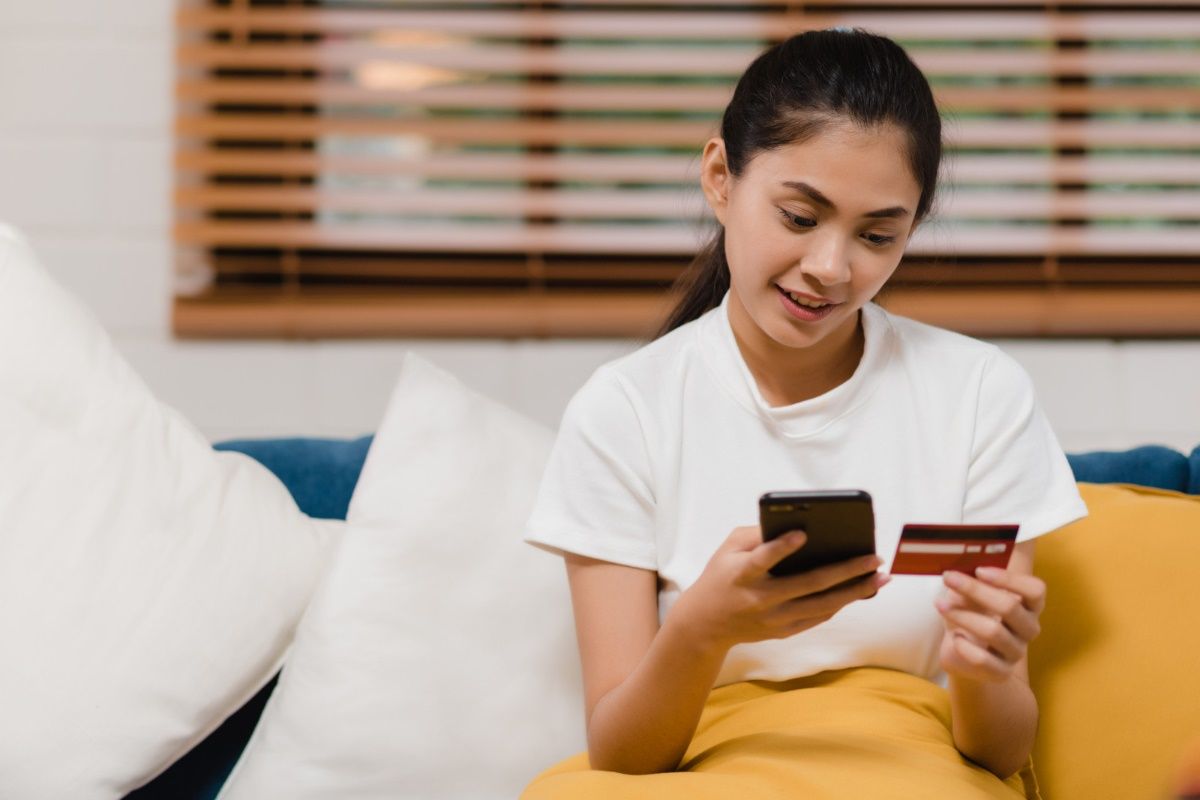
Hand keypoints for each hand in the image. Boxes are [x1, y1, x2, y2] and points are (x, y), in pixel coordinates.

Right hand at [670, 526, 888, 651]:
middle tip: (874, 558)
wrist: (706, 624)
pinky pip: (819, 617)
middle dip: (845, 570)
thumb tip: (794, 523)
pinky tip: (860, 591)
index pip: (762, 560)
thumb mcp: (728, 549)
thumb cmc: (721, 576)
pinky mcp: (783, 631)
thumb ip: (756, 535)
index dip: (780, 548)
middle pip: (808, 585)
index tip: (802, 533)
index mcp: (742, 574)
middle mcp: (760, 599)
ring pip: (822, 605)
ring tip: (881, 577)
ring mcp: (774, 619)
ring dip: (855, 591)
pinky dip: (841, 603)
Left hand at [935, 567, 1045, 682]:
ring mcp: (1016, 652)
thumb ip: (971, 581)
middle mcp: (1028, 628)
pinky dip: (964, 646)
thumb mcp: (969, 594)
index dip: (1010, 579)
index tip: (979, 570)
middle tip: (948, 577)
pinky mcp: (1001, 672)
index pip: (1035, 590)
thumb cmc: (969, 614)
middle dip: (975, 590)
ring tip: (940, 604)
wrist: (961, 653)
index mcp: (1028, 605)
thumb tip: (958, 567)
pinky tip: (955, 637)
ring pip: (993, 631)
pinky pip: (983, 658)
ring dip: (962, 615)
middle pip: (1010, 606)